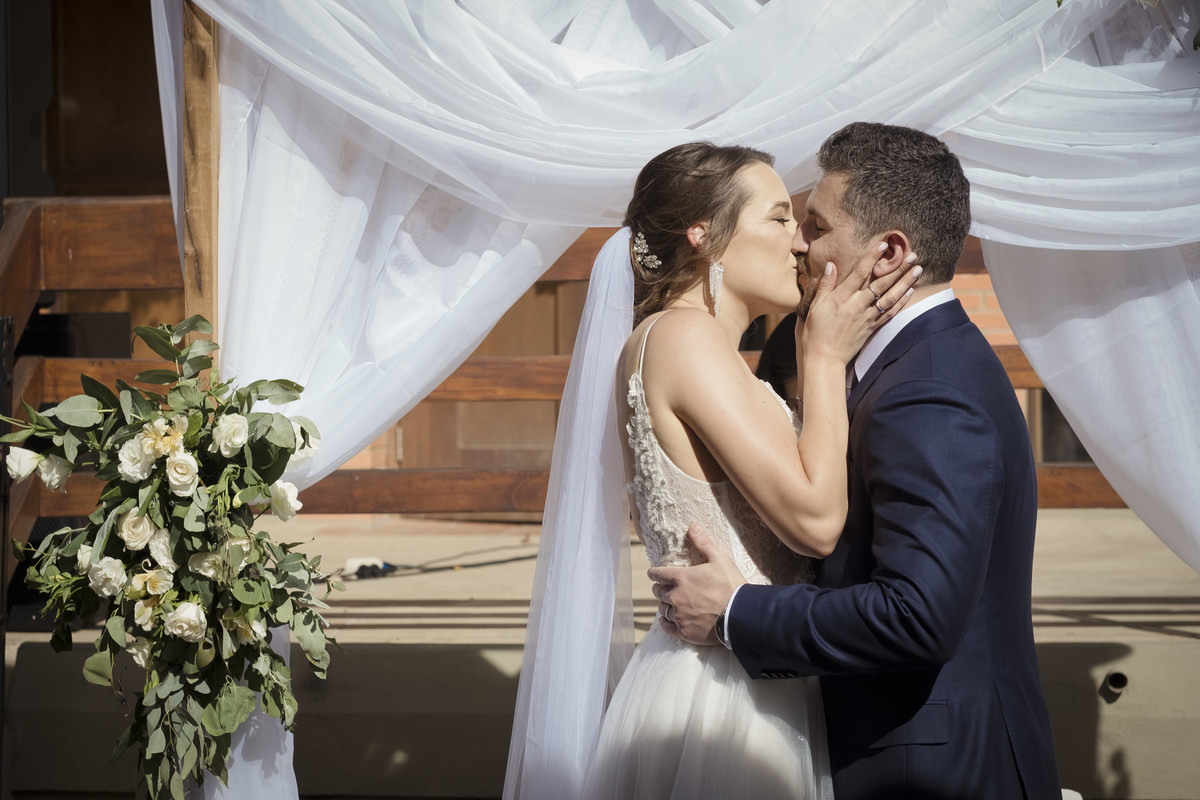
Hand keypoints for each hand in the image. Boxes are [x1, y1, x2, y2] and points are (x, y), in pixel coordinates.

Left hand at [647, 524, 746, 645]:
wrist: (741, 614)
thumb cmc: (731, 585)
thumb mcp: (719, 559)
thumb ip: (703, 543)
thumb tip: (692, 526)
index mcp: (682, 578)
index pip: (659, 574)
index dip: (654, 573)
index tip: (653, 574)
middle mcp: (676, 597)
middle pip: (659, 592)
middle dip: (660, 589)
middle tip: (663, 589)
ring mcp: (680, 615)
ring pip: (663, 610)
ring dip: (665, 606)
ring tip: (670, 605)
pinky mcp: (685, 632)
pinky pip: (667, 627)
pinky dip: (666, 623)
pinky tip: (667, 621)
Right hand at [802, 245, 922, 364]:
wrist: (824, 357)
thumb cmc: (816, 331)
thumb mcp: (815, 306)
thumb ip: (825, 284)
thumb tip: (831, 265)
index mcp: (842, 297)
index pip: (860, 272)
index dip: (873, 257)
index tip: (884, 245)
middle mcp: (858, 305)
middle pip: (881, 283)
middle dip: (898, 268)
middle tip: (913, 255)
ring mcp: (867, 317)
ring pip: (890, 296)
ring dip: (905, 282)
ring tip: (918, 270)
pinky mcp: (872, 327)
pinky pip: (890, 313)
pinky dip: (901, 302)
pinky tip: (910, 292)